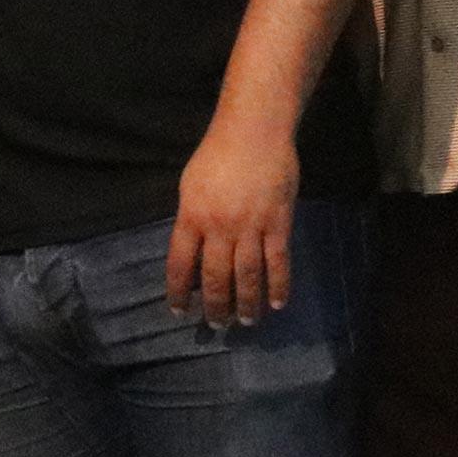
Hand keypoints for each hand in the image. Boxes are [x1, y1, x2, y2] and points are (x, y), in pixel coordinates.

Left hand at [169, 111, 297, 324]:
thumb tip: (192, 252)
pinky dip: (278, 286)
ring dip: (247, 303)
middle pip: (215, 277)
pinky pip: (278, 262)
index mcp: (191, 217)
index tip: (180, 312)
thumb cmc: (217, 155)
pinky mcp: (279, 224)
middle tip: (217, 325)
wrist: (254, 131)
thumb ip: (190, 220)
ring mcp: (251, 227)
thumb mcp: (190, 186)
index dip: (179, 292)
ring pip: (248, 276)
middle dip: (215, 306)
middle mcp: (219, 227)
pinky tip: (276, 303)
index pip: (180, 264)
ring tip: (246, 322)